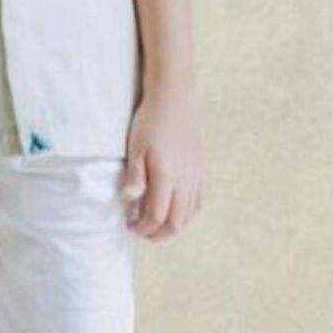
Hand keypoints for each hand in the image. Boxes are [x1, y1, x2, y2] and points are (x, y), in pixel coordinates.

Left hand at [122, 88, 204, 239]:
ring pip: (190, 214)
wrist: (175, 98)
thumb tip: (129, 200)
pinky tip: (176, 209)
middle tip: (142, 232)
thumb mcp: (135, 148)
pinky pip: (200, 200)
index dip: (144, 227)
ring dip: (174, 224)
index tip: (130, 226)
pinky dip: (188, 212)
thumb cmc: (150, 121)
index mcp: (167, 176)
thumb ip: (135, 176)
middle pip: (177, 221)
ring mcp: (197, 175)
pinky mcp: (203, 169)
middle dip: (159, 233)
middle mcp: (186, 180)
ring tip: (156, 223)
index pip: (157, 216)